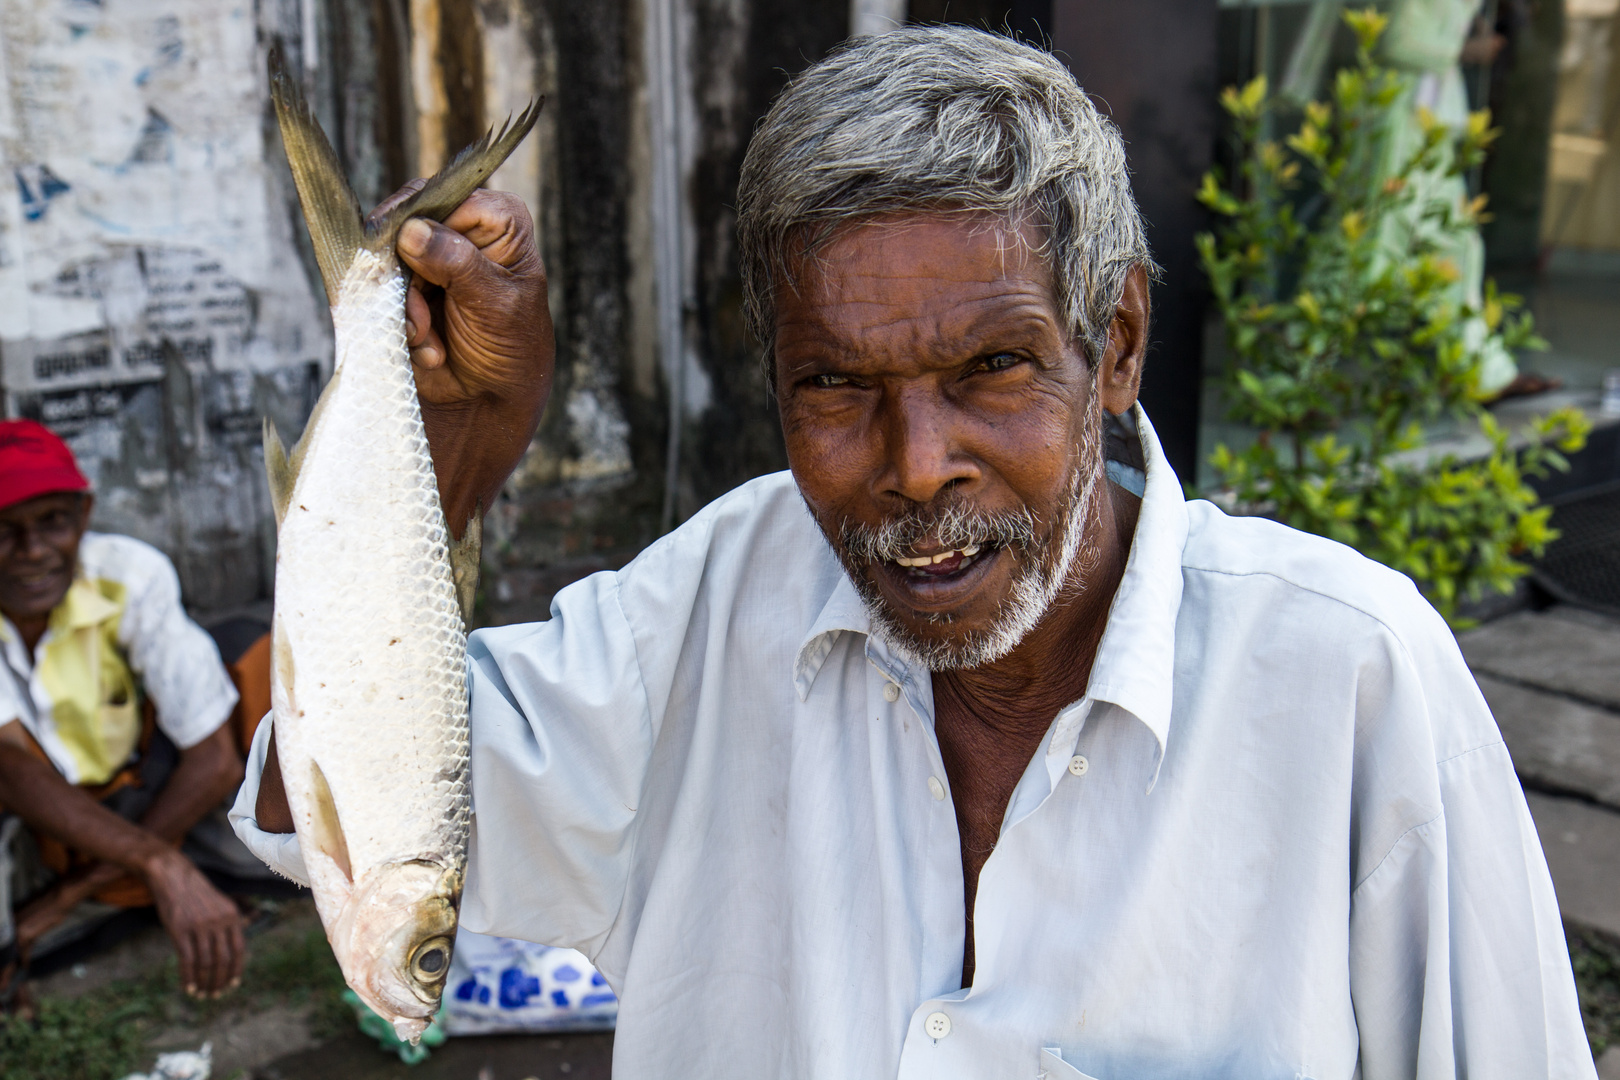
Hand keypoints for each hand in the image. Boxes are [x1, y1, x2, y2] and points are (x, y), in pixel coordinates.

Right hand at [142, 849, 245, 998]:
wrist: (173, 877)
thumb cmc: (197, 894)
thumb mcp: (219, 905)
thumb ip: (227, 925)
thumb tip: (232, 953)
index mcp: (232, 916)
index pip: (239, 950)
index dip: (236, 969)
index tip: (233, 984)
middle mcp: (218, 922)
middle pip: (223, 960)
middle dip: (220, 981)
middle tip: (215, 995)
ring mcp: (199, 926)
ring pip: (205, 963)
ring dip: (204, 982)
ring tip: (202, 994)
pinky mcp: (180, 931)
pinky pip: (187, 961)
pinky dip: (189, 978)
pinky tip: (188, 988)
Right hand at [366, 184, 554, 533]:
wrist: (487, 399)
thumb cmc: (510, 348)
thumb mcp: (496, 304)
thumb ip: (457, 264)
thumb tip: (413, 231)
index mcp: (498, 220)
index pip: (448, 197)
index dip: (426, 224)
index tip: (414, 252)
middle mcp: (460, 228)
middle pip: (408, 223)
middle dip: (411, 274)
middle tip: (425, 315)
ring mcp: (426, 255)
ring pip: (388, 259)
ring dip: (404, 306)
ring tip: (429, 338)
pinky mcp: (402, 285)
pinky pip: (378, 289)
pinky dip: (397, 321)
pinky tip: (425, 347)